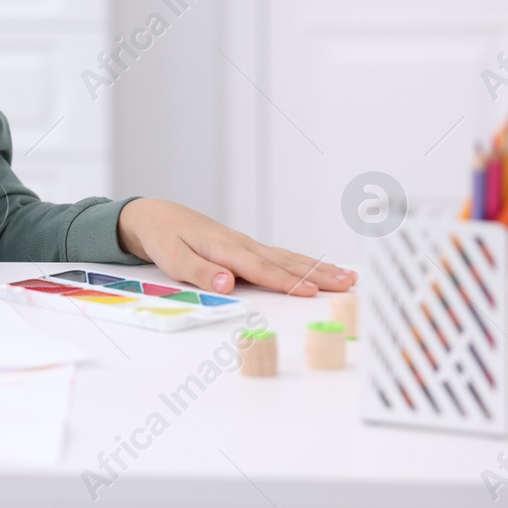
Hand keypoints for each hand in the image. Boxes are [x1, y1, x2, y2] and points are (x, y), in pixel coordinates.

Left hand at [115, 197, 355, 295]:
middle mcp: (242, 245)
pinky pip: (281, 256)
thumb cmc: (163, 238)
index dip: (288, 282)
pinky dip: (303, 262)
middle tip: (351, 283)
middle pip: (286, 263)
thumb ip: (201, 272)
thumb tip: (229, 284)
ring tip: (349, 276)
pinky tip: (320, 269)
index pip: (262, 270)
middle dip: (319, 274)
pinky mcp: (246, 248)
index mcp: (226, 249)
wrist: (156, 216)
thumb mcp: (173, 259)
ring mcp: (247, 245)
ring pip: (289, 258)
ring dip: (319, 268)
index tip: (314, 291)